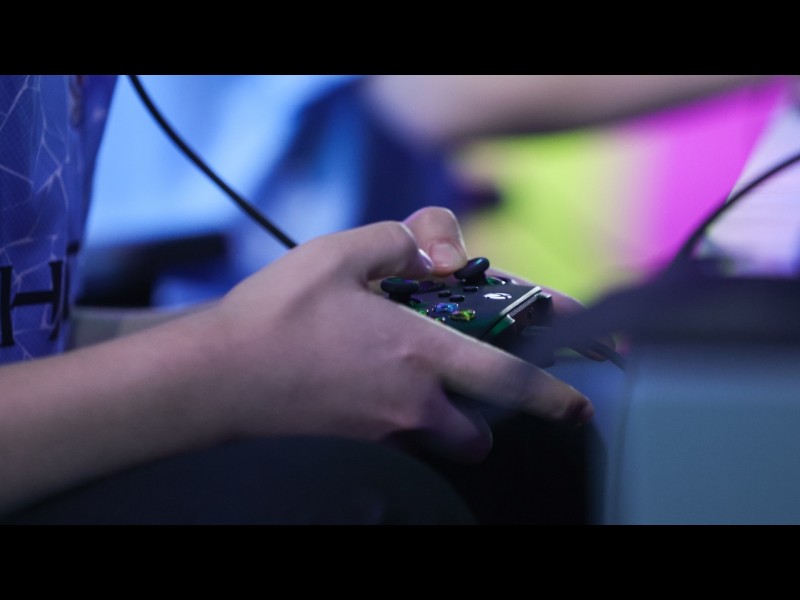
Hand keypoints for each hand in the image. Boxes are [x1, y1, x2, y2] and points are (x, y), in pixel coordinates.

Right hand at [210, 214, 591, 462]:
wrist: (217, 377)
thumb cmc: (277, 315)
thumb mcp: (341, 253)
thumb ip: (396, 243)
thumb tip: (423, 253)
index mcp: (419, 353)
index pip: (509, 378)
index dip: (554, 393)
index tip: (578, 405)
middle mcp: (410, 402)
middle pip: (479, 434)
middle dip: (487, 418)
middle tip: (468, 388)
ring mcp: (380, 430)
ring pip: (439, 442)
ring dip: (443, 422)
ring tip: (413, 387)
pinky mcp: (352, 443)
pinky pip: (398, 441)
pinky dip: (400, 420)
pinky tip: (365, 388)